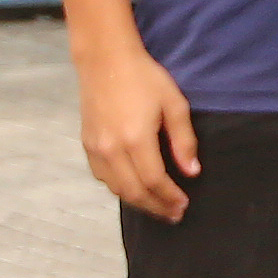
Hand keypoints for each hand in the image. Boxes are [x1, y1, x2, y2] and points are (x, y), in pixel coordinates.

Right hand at [77, 44, 199, 221]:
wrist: (105, 61)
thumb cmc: (145, 79)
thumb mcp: (174, 104)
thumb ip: (183, 140)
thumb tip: (191, 172)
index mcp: (135, 139)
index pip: (154, 181)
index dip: (169, 197)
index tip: (183, 205)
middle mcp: (111, 149)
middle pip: (133, 191)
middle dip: (155, 207)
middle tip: (174, 215)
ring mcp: (95, 149)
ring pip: (115, 188)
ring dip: (137, 202)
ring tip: (158, 207)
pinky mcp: (86, 145)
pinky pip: (102, 177)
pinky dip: (120, 188)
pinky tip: (135, 189)